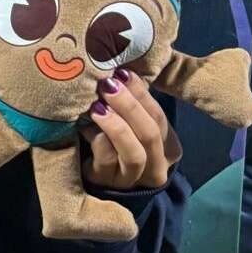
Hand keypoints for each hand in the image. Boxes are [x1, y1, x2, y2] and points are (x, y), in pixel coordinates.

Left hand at [81, 69, 181, 190]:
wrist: (91, 171)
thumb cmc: (110, 137)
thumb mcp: (126, 120)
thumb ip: (130, 101)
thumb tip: (118, 69)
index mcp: (166, 147)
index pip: (159, 118)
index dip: (141, 94)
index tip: (123, 73)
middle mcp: (155, 165)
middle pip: (150, 134)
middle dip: (130, 106)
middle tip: (108, 84)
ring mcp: (132, 177)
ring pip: (133, 153)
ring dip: (116, 126)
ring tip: (97, 106)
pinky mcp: (106, 182)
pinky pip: (106, 161)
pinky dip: (97, 140)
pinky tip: (84, 125)